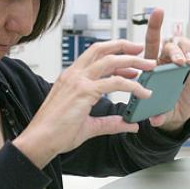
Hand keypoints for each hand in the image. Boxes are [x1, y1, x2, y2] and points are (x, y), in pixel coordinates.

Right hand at [13, 39, 156, 168]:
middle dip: (126, 48)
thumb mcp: (89, 125)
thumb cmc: (56, 133)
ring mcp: (78, 81)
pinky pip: (115, 83)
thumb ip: (110, 123)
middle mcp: (74, 74)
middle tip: (143, 52)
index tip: (130, 56)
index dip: (114, 52)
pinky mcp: (84, 92)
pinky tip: (143, 93)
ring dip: (133, 61)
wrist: (40, 141)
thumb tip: (130, 124)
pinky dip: (132, 86)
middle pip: (103, 50)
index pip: (95, 55)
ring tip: (149, 67)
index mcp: (71, 77)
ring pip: (111, 61)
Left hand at [142, 9, 189, 131]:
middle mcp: (166, 61)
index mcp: (151, 65)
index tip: (158, 11)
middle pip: (169, 44)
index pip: (151, 41)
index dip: (154, 25)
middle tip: (179, 62)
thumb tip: (155, 120)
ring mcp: (181, 65)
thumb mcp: (155, 111)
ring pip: (184, 45)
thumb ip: (156, 114)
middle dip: (174, 50)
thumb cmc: (158, 107)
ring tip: (188, 63)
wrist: (171, 116)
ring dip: (187, 50)